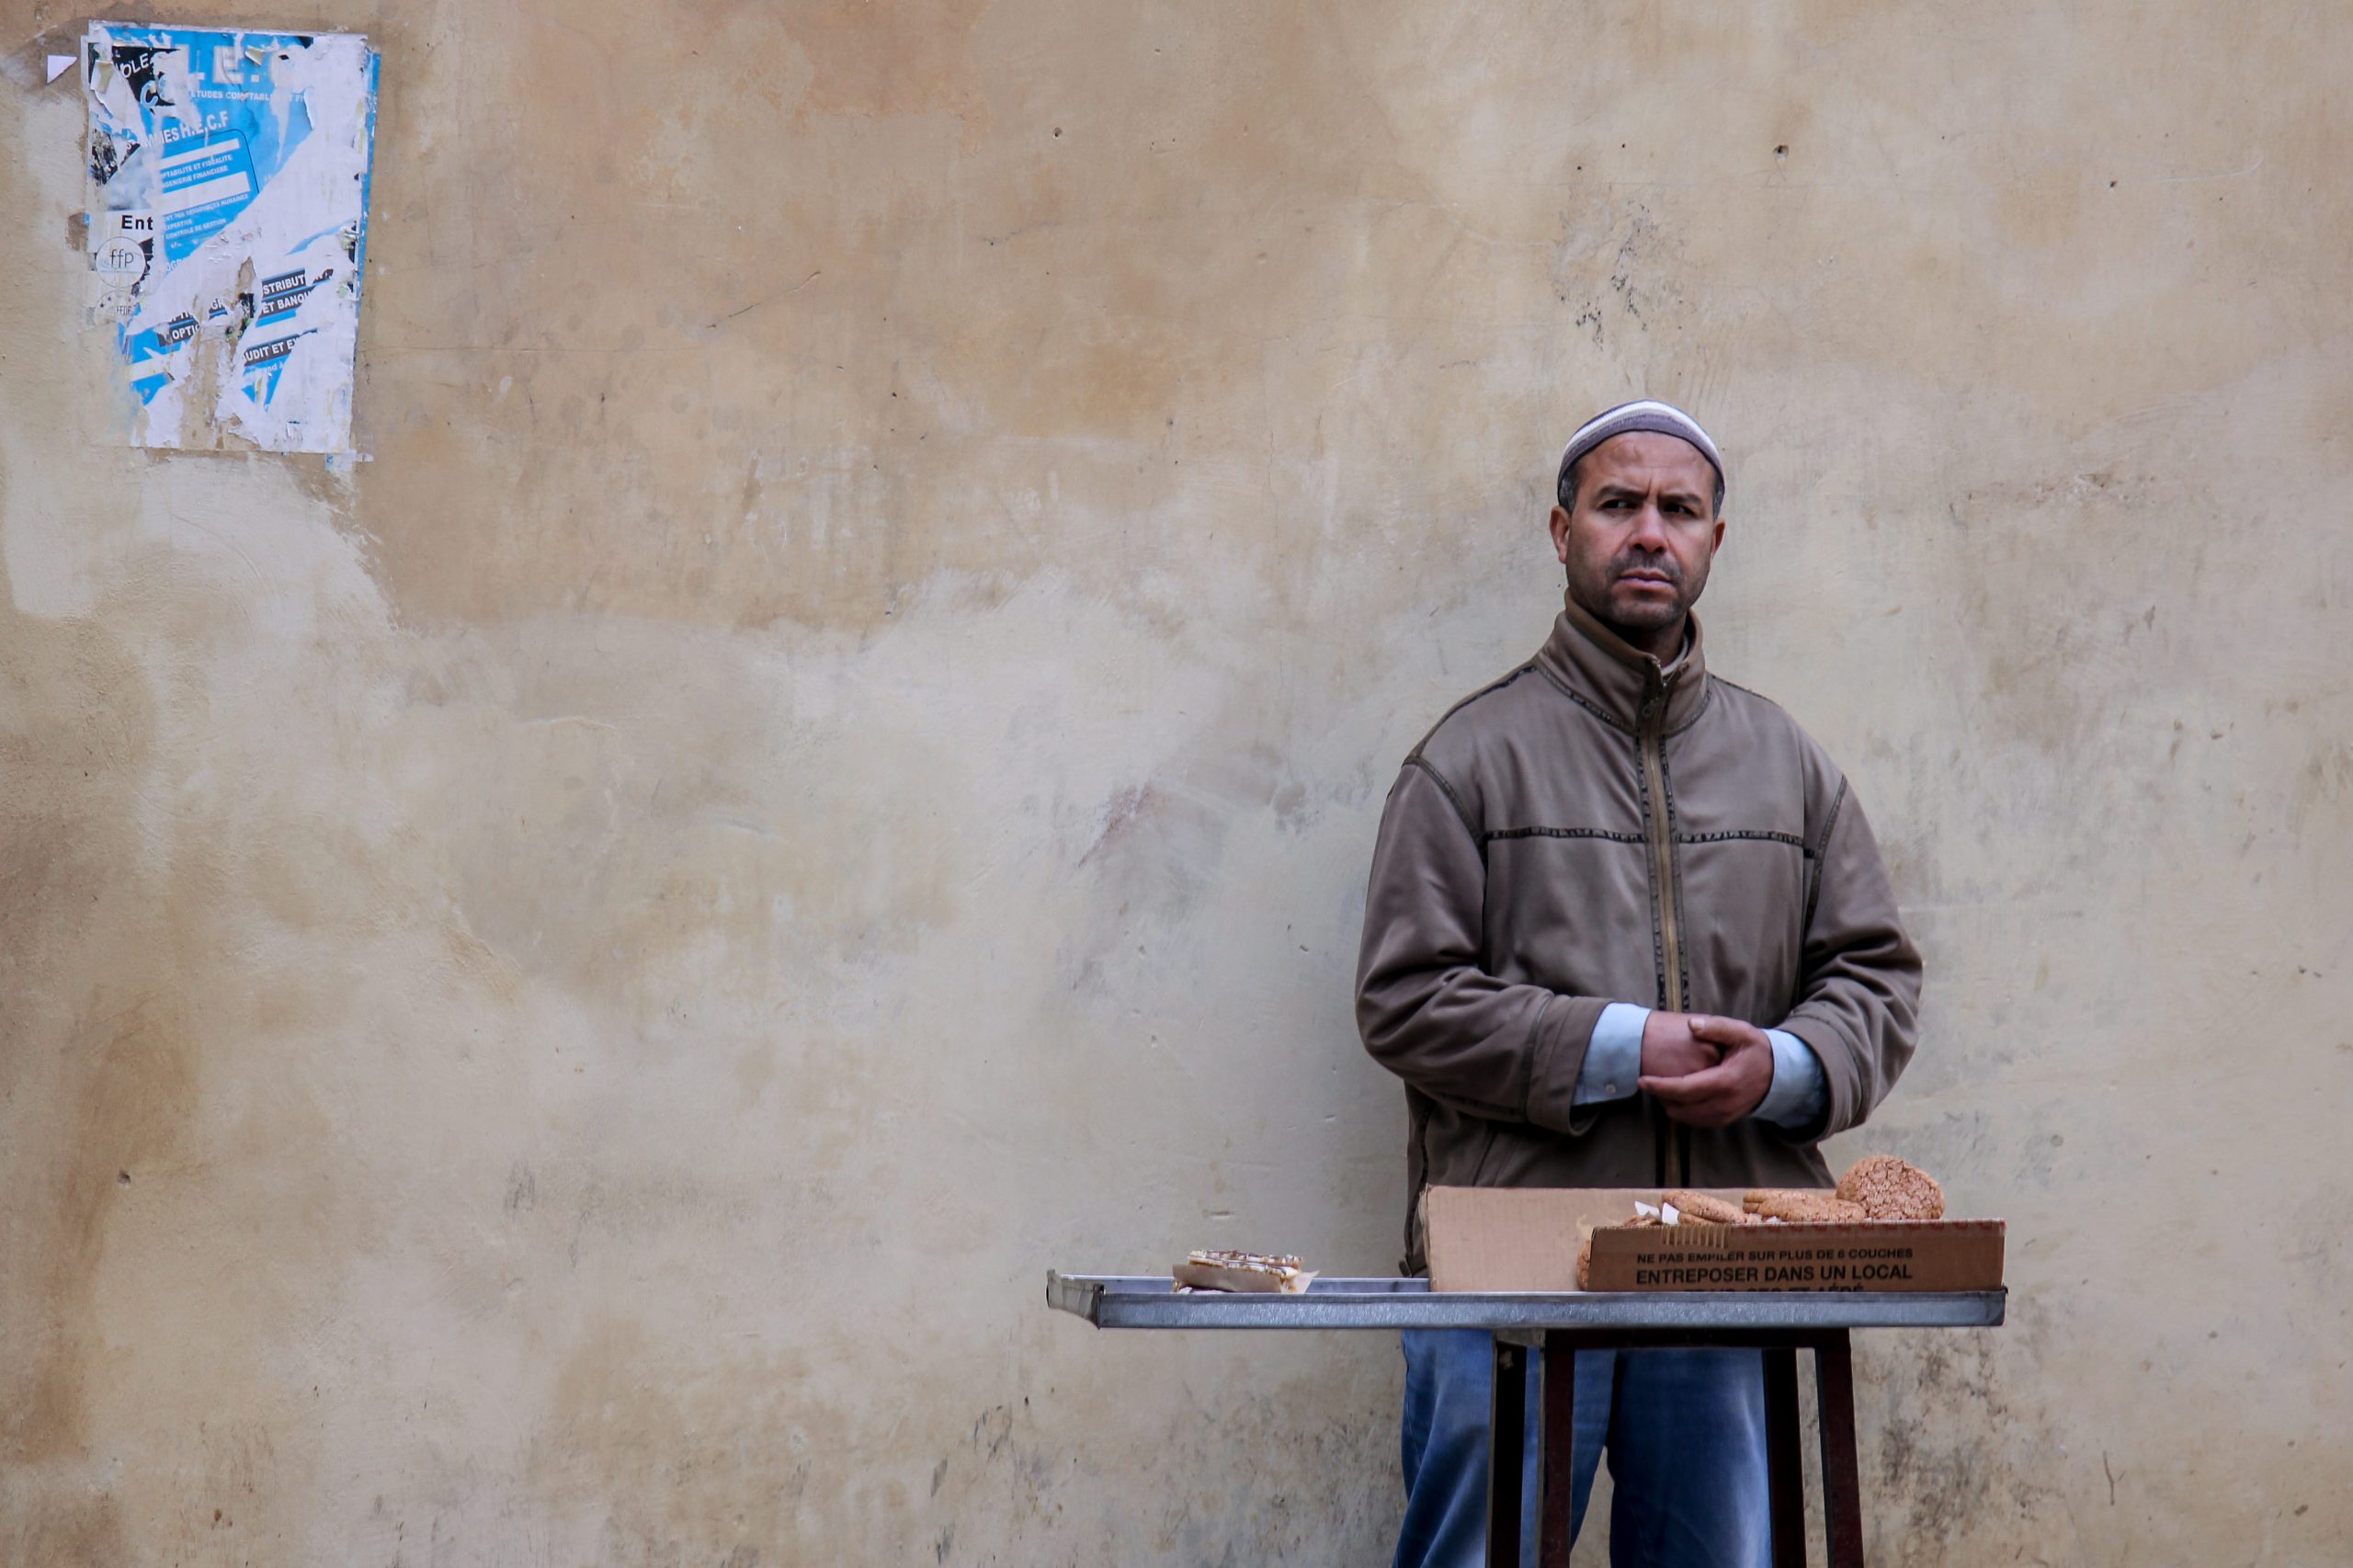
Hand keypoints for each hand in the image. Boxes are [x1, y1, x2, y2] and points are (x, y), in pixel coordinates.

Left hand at [1638, 1015, 1774, 1127]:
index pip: (1685, 1089)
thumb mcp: (1741, 1032)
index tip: (1642, 1080)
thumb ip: (1717, 1027)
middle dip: (1660, 1097)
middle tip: (1648, 1082)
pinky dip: (1682, 1112)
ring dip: (1670, 1106)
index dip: (1660, 1087)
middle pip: (1682, 1108)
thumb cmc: (1756, 1051)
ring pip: (1687, 1119)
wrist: (1779, 1075)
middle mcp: (1725, 1103)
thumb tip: (1692, 1025)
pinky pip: (1697, 1122)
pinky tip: (1676, 1097)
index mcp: (1726, 1081)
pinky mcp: (1725, 1120)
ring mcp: (1726, 1115)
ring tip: (1660, 1088)